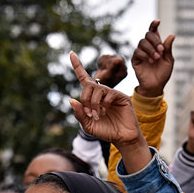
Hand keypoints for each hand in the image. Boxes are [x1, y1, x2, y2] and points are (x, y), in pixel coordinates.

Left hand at [69, 52, 149, 172]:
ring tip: (97, 115)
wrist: (122, 138)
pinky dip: (104, 104)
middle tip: (89, 113)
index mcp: (93, 97)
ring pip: (98, 89)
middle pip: (88, 85)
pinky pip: (109, 94)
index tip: (71, 53)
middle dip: (85, 98)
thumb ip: (80, 113)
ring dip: (94, 103)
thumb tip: (71, 99)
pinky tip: (105, 112)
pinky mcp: (121, 96)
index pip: (84, 78)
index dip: (77, 66)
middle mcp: (102, 93)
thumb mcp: (87, 125)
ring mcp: (112, 93)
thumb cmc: (106, 132)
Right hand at [131, 20, 174, 97]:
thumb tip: (172, 35)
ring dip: (150, 49)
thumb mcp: (169, 60)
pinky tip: (150, 61)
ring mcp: (141, 53)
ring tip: (156, 58)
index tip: (158, 22)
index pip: (153, 31)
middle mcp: (148, 47)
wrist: (156, 86)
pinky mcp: (135, 60)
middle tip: (161, 50)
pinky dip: (144, 55)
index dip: (154, 25)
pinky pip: (137, 52)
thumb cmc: (163, 73)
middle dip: (155, 40)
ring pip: (142, 42)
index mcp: (156, 45)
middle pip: (148, 34)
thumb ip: (168, 48)